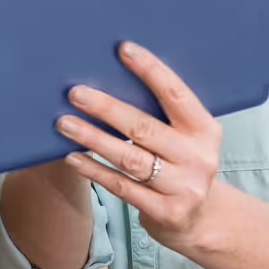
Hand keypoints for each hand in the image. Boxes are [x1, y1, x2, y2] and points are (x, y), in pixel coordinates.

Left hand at [56, 41, 224, 250]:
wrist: (199, 219)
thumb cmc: (179, 165)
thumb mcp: (183, 138)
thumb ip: (159, 115)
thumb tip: (109, 78)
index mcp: (204, 129)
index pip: (176, 94)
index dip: (150, 70)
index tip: (123, 49)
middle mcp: (197, 156)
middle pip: (144, 127)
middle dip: (106, 108)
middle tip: (74, 93)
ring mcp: (183, 186)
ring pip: (128, 158)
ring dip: (92, 138)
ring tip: (64, 123)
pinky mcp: (165, 212)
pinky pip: (121, 186)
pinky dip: (94, 170)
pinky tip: (71, 157)